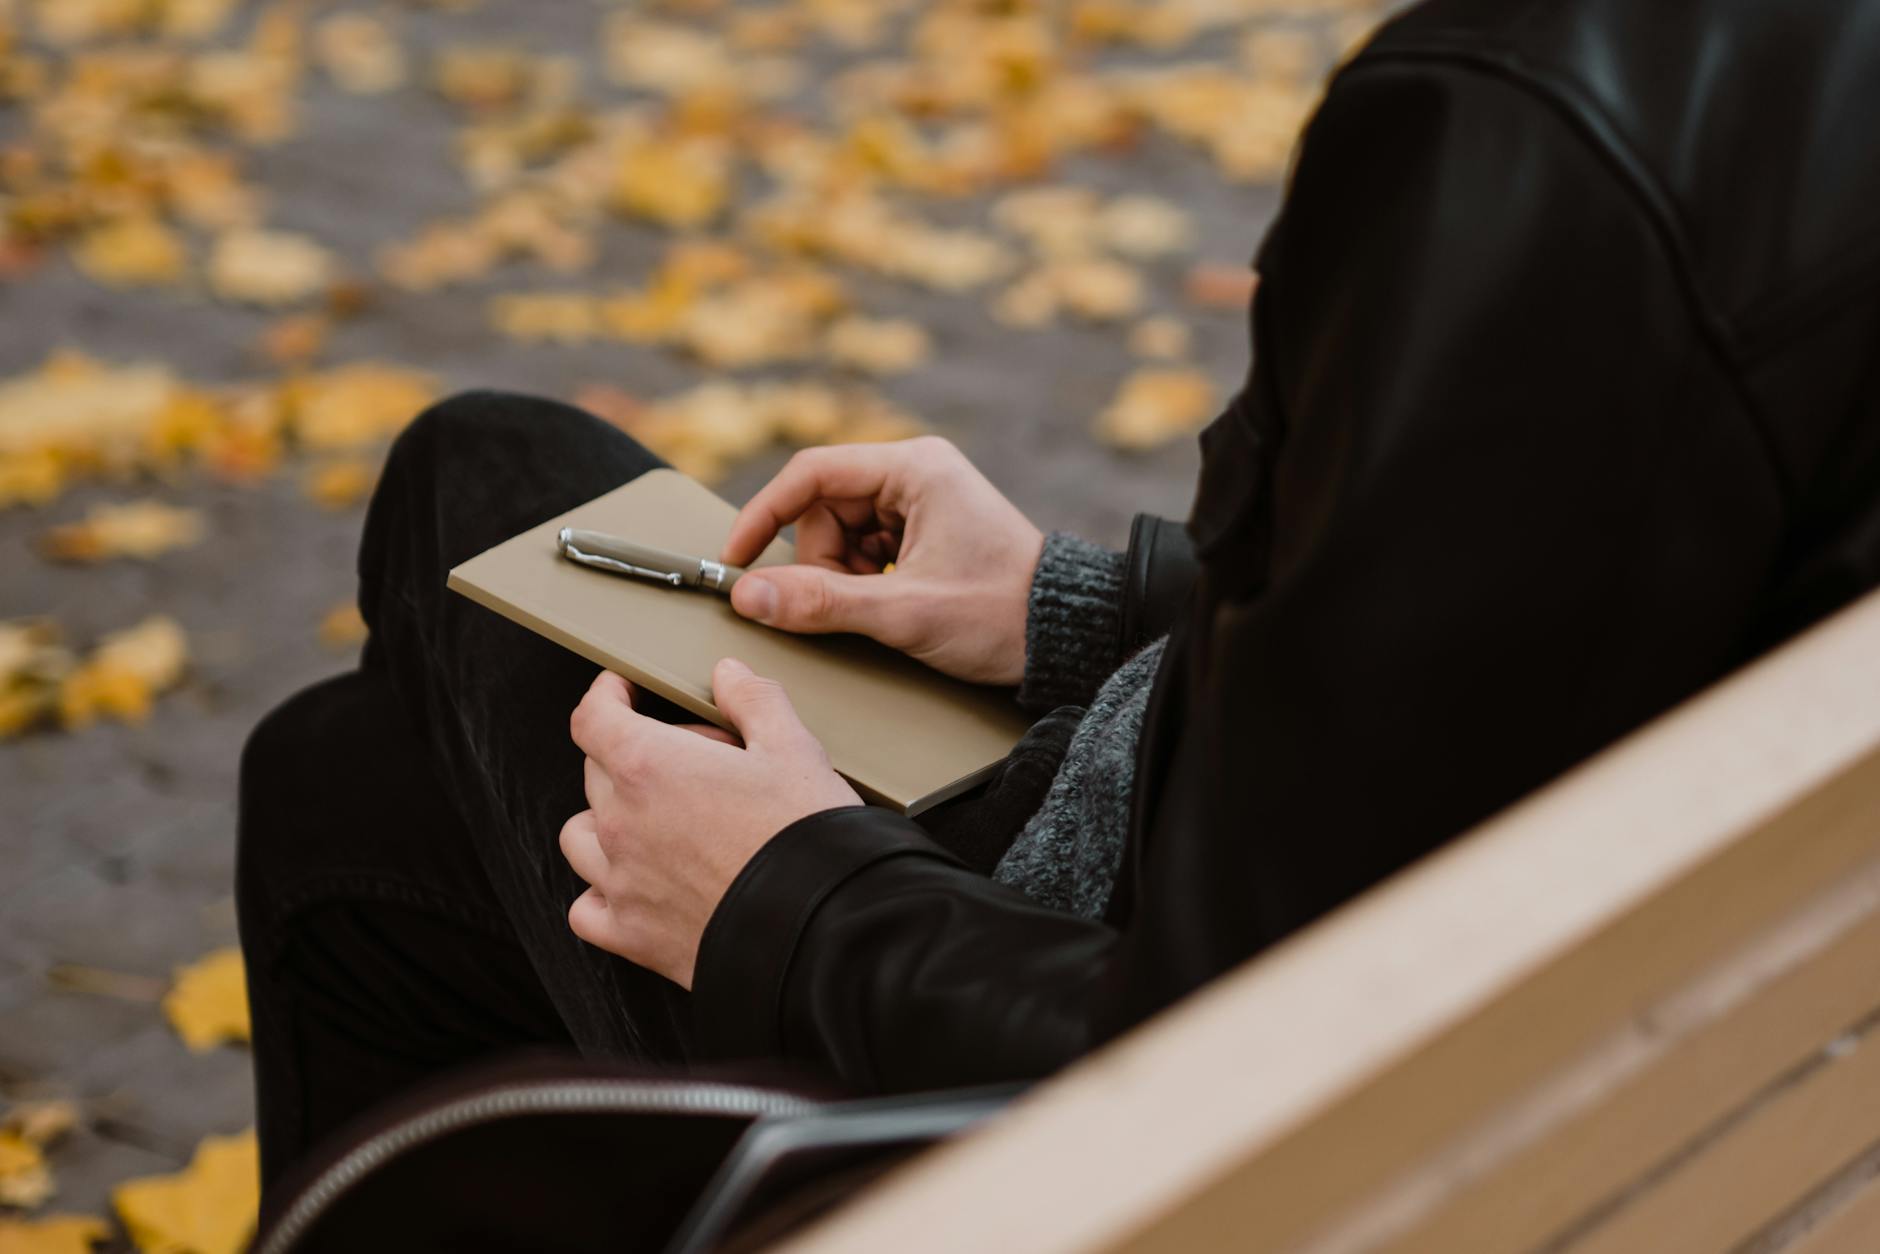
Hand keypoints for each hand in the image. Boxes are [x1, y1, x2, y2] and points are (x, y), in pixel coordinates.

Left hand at [560, 660, 859, 988]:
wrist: (820, 929)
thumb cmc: (805, 837)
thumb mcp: (793, 749)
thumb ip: (753, 701)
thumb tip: (728, 675)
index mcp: (650, 766)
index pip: (593, 716)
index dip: (606, 695)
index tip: (623, 692)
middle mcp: (622, 822)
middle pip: (596, 771)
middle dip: (633, 754)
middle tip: (692, 761)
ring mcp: (621, 882)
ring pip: (580, 836)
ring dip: (606, 820)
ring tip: (655, 821)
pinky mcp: (632, 935)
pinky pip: (586, 909)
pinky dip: (600, 893)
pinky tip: (636, 885)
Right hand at [721, 437, 1043, 685]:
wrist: (1065, 636)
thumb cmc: (1000, 614)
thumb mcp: (903, 612)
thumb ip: (821, 603)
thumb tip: (748, 595)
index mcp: (915, 468)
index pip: (812, 474)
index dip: (764, 516)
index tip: (736, 560)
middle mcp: (917, 473)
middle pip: (824, 510)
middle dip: (822, 565)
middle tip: (852, 608)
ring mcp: (922, 501)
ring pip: (841, 535)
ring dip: (845, 579)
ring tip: (887, 610)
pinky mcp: (927, 529)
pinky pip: (866, 550)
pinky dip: (865, 582)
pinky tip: (895, 605)